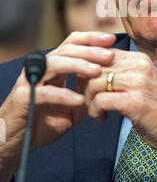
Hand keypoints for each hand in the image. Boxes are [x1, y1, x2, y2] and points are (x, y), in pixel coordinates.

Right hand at [0, 31, 115, 181]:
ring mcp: (30, 81)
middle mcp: (42, 69)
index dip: (91, 39)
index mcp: (55, 66)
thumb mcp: (73, 104)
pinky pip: (45, 92)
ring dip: (78, 66)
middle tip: (109, 56)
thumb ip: (87, 91)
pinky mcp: (23, 98)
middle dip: (90, 51)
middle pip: (67, 50)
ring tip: (97, 71)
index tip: (111, 40)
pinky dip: (63, 95)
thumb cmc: (45, 121)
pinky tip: (79, 99)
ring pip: (55, 64)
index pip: (72, 44)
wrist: (19, 142)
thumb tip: (110, 79)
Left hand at [84, 49, 156, 168]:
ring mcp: (138, 83)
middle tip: (90, 101)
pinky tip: (102, 118)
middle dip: (85, 86)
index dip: (88, 69)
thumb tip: (91, 70)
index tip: (89, 86)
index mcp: (140, 59)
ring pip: (94, 82)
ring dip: (89, 100)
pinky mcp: (135, 102)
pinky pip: (100, 100)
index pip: (102, 53)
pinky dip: (95, 111)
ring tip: (96, 111)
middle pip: (94, 67)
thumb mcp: (142, 83)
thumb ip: (123, 73)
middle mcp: (139, 66)